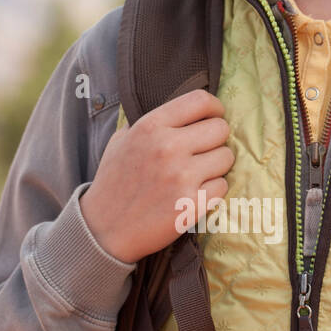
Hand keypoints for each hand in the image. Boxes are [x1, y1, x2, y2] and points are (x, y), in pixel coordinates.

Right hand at [80, 89, 232, 263]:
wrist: (104, 228)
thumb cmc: (114, 182)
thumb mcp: (122, 141)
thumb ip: (151, 123)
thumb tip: (183, 112)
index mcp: (150, 126)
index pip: (200, 101)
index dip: (214, 108)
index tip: (213, 117)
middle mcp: (167, 146)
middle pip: (220, 129)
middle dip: (215, 140)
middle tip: (202, 152)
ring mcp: (181, 176)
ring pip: (226, 158)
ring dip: (216, 166)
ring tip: (196, 175)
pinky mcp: (192, 203)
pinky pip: (223, 186)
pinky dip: (212, 191)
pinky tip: (194, 194)